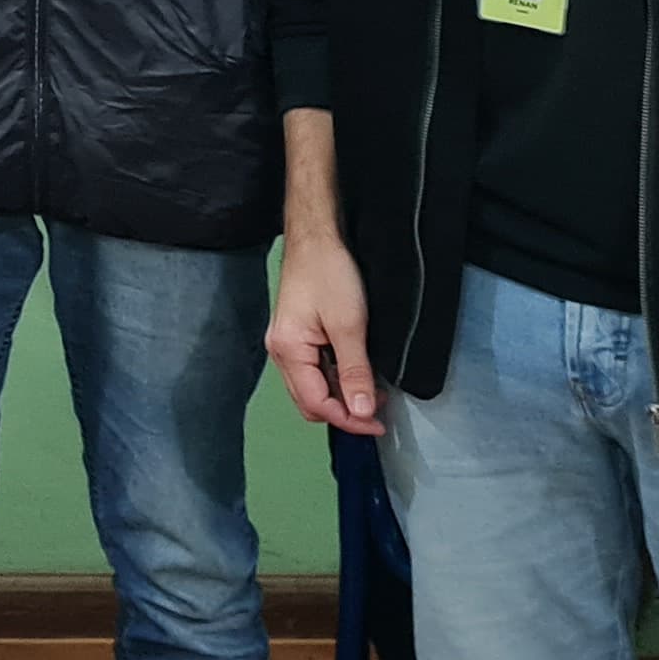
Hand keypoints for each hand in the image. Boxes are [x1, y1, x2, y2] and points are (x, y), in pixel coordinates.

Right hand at [267, 229, 382, 432]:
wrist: (317, 236)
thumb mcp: (349, 325)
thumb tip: (361, 411)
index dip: (349, 419)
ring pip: (312, 388)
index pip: (317, 403)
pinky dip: (335, 380)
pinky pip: (313, 371)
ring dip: (340, 397)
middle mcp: (281, 351)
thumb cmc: (327, 271)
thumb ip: (354, 371)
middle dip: (343, 412)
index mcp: (288, 350)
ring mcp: (287, 343)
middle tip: (377, 414)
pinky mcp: (296, 335)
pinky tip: (356, 375)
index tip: (377, 423)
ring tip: (371, 394)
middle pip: (309, 401)